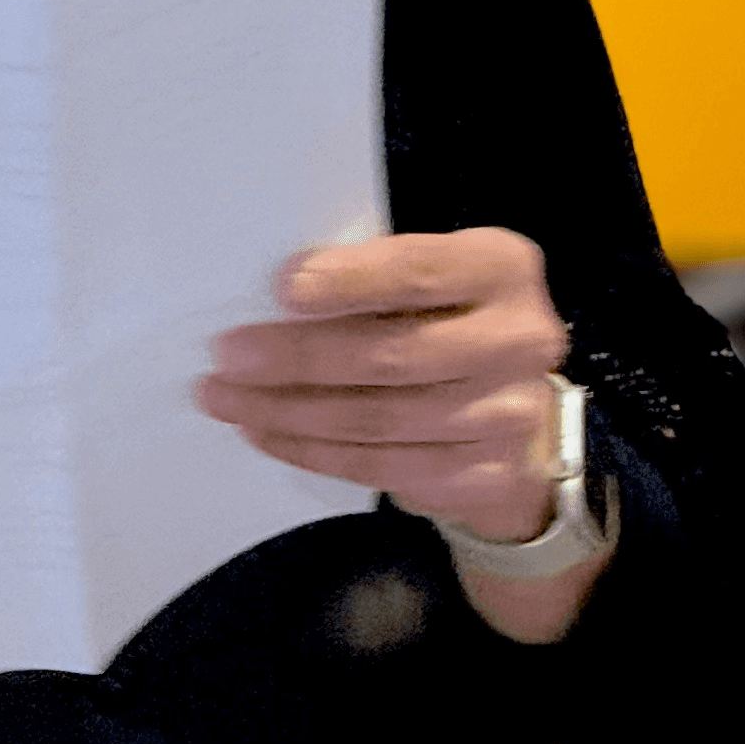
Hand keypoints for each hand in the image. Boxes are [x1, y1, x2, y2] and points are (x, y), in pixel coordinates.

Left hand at [197, 228, 568, 540]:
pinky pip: (381, 467)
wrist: (515, 412)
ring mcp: (508, 415)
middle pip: (392, 355)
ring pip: (378, 420)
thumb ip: (372, 278)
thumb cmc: (446, 323)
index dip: (351, 282)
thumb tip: (275, 296)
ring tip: (227, 399)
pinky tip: (267, 432)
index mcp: (500, 267)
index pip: (421, 272)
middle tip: (228, 357)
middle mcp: (517, 340)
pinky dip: (312, 451)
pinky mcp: (486, 475)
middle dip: (297, 358)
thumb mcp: (426, 280)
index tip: (283, 289)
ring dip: (288, 412)